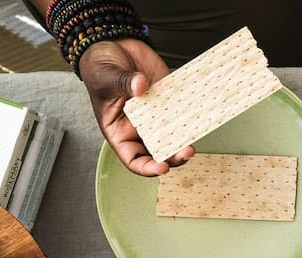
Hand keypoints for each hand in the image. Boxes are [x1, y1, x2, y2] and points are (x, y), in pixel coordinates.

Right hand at [79, 39, 194, 176]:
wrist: (115, 46)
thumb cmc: (101, 69)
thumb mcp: (106, 77)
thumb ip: (123, 83)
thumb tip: (140, 86)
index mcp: (120, 131)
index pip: (134, 159)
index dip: (148, 168)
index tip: (162, 167)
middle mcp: (140, 128)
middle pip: (159, 152)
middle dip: (174, 157)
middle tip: (186, 151)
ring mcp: (157, 116)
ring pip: (175, 136)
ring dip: (186, 140)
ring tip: (194, 138)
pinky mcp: (170, 101)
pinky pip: (183, 113)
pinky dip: (192, 117)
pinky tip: (200, 116)